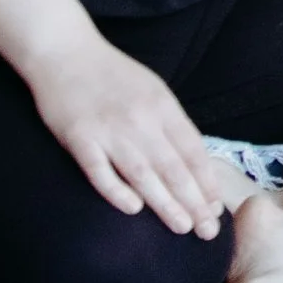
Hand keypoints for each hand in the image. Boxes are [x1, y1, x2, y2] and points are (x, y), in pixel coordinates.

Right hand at [26, 33, 231, 236]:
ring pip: (142, 173)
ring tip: (183, 227)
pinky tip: (133, 210)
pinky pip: (99, 170)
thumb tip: (194, 160)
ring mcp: (109, 130)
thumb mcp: (153, 90)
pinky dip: (116, 191)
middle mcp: (140, 119)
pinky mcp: (79, 138)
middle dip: (194, 201)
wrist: (65, 52)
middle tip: (208, 230)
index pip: (192, 150)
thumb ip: (171, 123)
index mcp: (162, 107)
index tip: (217, 207)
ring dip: (165, 203)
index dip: (207, 181)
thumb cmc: (112, 75)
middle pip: (172, 167)